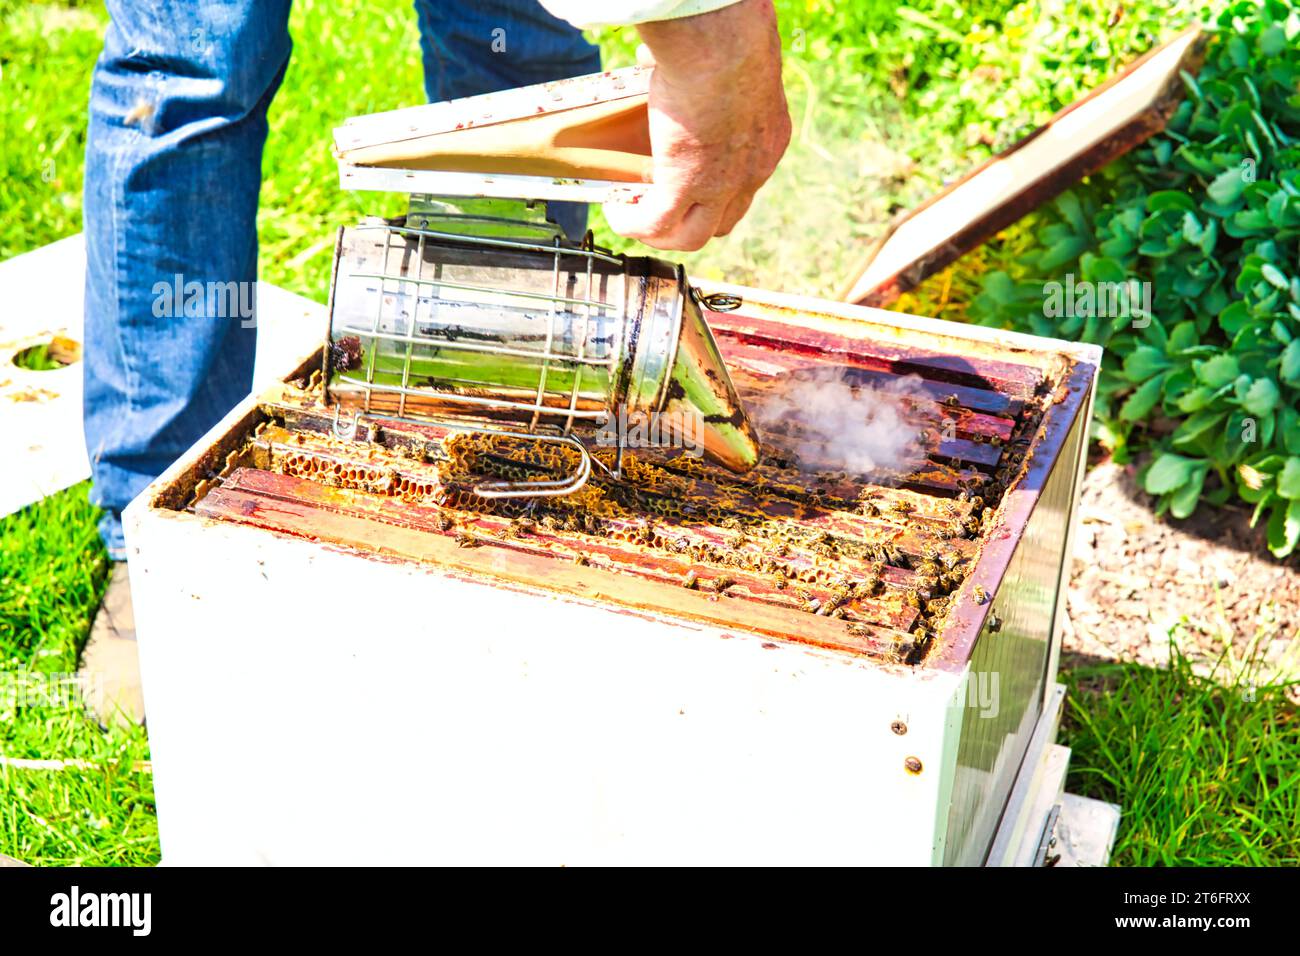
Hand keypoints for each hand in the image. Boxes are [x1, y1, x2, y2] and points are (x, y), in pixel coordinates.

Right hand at [604, 0, 790, 251]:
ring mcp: (721, 184)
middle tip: (659, 208)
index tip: (687, 183)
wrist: (722, 45)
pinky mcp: (685, 184)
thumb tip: (656, 58)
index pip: (745, 186)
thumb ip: (701, 71)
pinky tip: (617, 211)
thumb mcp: (726, 65)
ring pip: (692, 235)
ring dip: (662, 233)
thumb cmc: (727, 38)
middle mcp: (751, 171)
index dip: (714, 192)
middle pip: (722, 222)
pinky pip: (656, 222)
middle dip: (691, 222)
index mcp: (768, 141)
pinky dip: (634, 223)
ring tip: (635, 217)